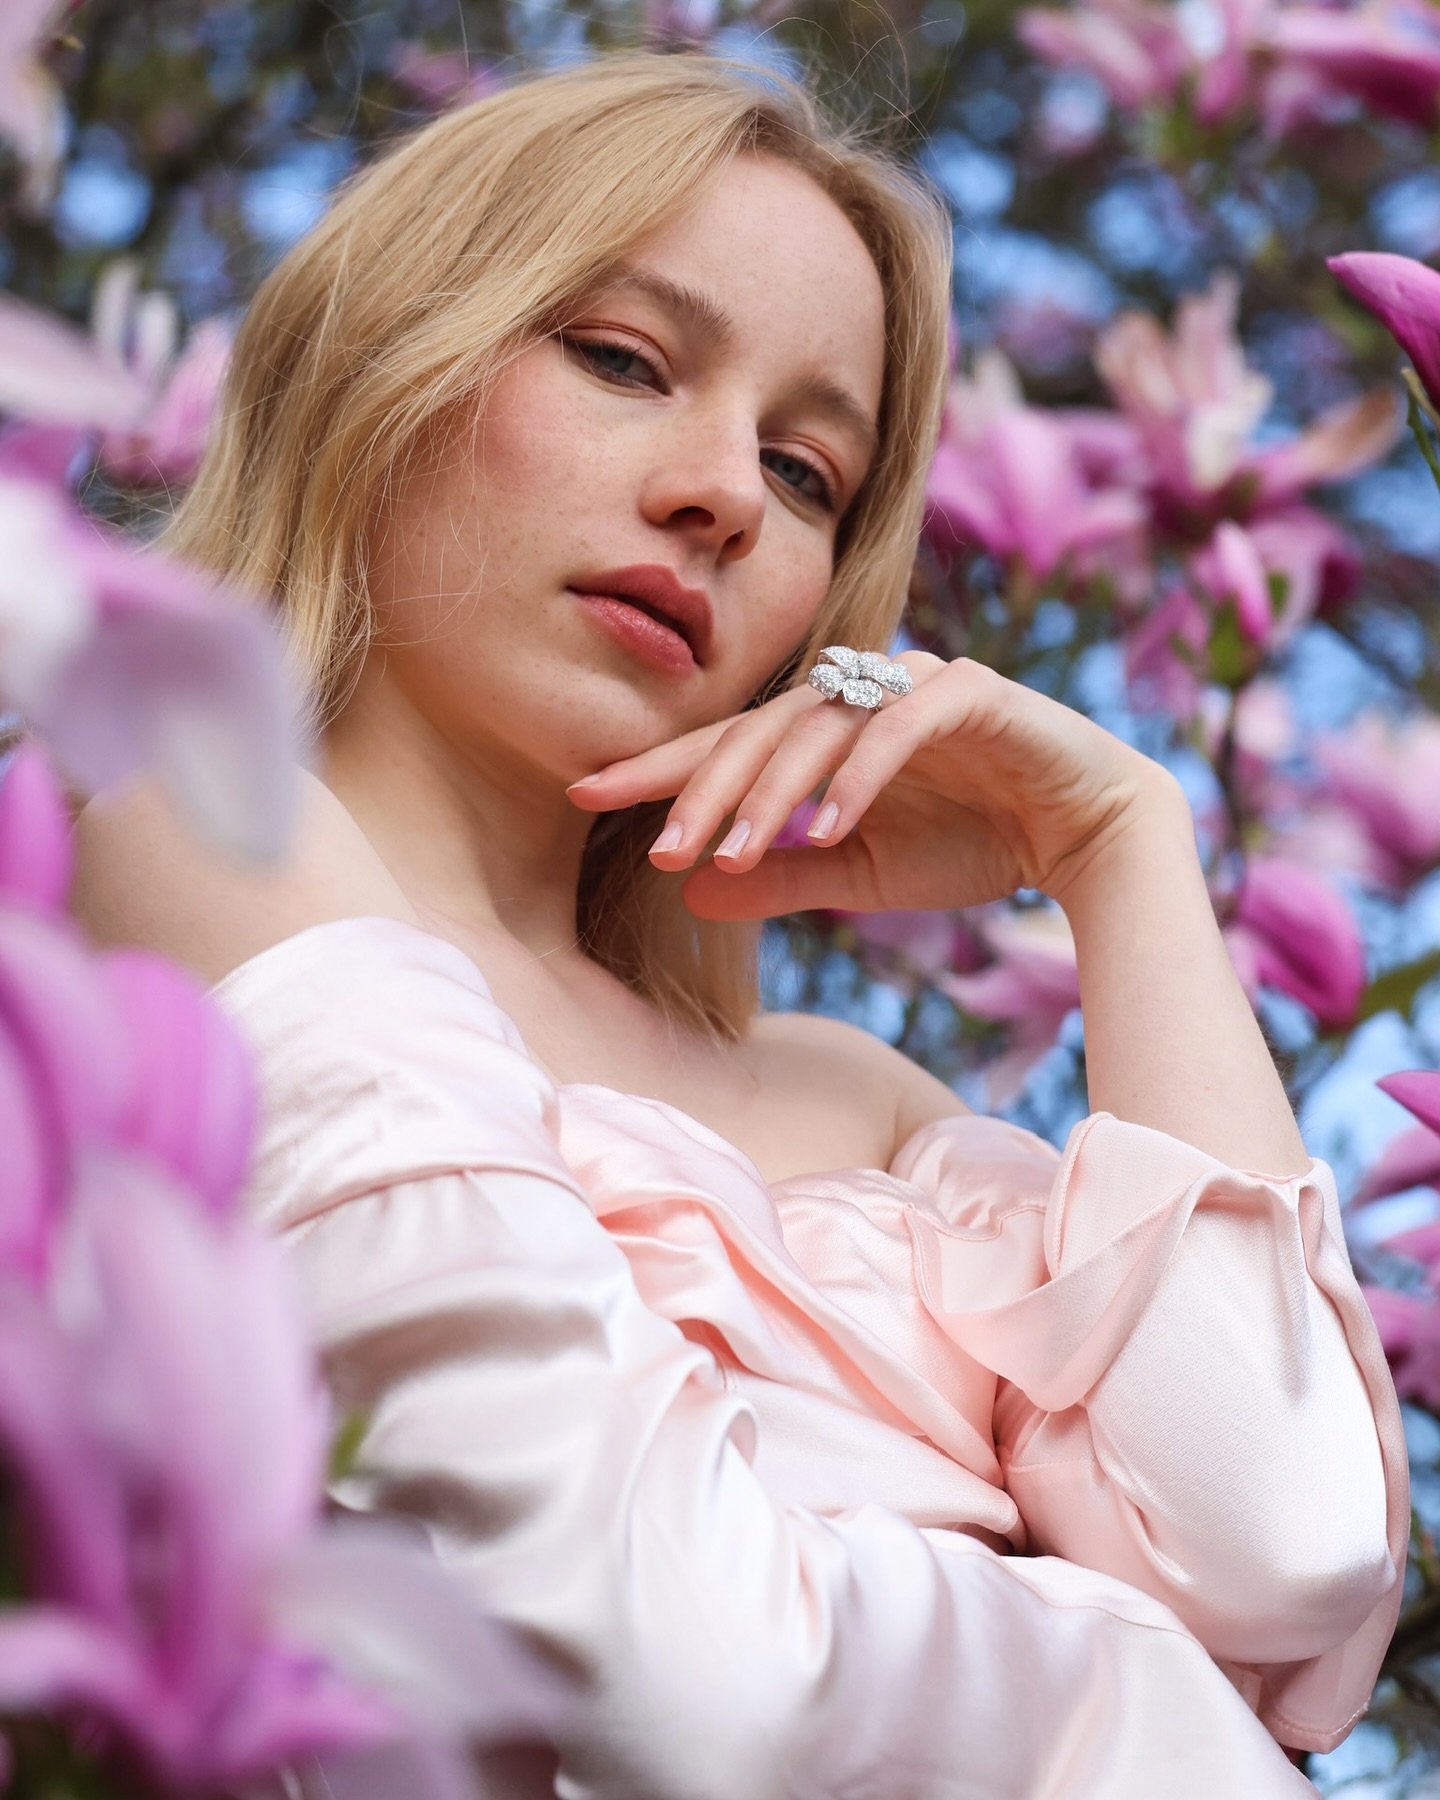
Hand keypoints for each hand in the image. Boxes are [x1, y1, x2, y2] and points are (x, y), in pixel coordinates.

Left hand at [565, 653, 1182, 921]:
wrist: (1089, 833)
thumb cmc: (971, 842)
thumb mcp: (855, 873)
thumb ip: (777, 875)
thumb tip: (690, 895)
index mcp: (826, 731)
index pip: (728, 744)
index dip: (658, 769)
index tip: (583, 794)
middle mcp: (860, 693)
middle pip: (760, 727)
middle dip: (702, 788)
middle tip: (658, 849)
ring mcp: (915, 684)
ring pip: (820, 722)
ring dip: (770, 791)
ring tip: (726, 852)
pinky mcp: (973, 693)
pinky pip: (902, 724)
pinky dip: (862, 775)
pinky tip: (826, 829)